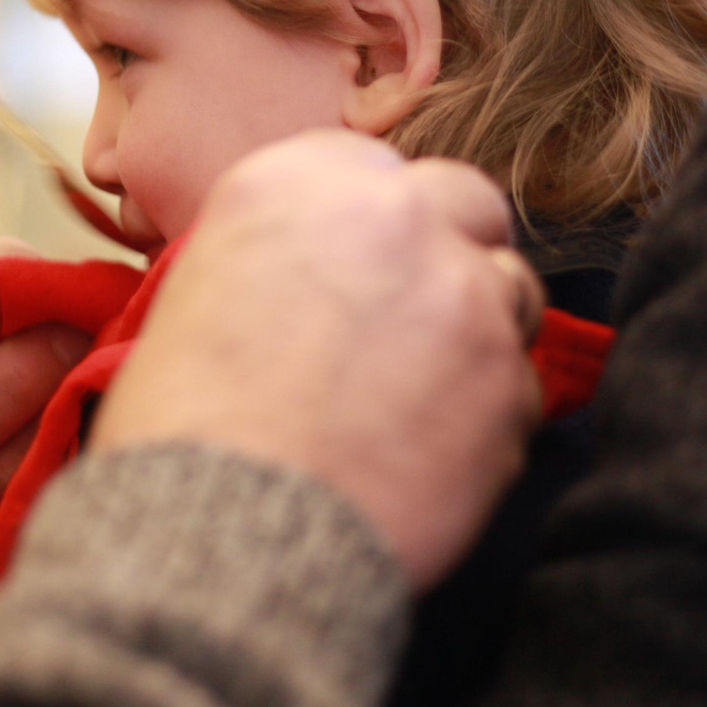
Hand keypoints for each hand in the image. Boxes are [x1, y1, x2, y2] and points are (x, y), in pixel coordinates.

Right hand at [94, 131, 541, 589]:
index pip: (375, 167)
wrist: (224, 539)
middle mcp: (389, 213)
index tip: (370, 265)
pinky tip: (424, 458)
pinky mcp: (507, 377)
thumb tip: (340, 272)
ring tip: (416, 401)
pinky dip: (486, 419)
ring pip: (509, 291)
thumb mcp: (202, 290)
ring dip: (478, 332)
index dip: (380, 221)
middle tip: (420, 319)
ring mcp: (461, 291)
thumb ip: (289, 251)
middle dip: (454, 251)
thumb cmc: (186, 431)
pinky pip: (519, 386)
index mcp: (294, 181)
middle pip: (466, 202)